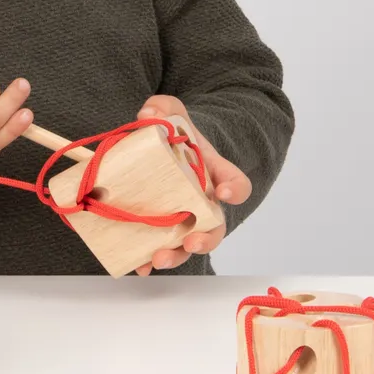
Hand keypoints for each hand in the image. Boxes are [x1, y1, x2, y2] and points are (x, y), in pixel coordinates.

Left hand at [131, 95, 249, 274]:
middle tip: (192, 241)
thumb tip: (149, 113)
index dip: (233, 190)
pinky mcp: (162, 231)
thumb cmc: (176, 137)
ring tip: (158, 259)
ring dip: (175, 255)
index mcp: (215, 175)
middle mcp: (205, 204)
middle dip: (205, 239)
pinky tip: (137, 266)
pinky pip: (160, 249)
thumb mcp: (172, 114)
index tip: (222, 193)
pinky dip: (148, 260)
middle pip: (215, 228)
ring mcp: (185, 221)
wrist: (162, 153)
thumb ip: (164, 107)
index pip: (236, 184)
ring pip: (188, 246)